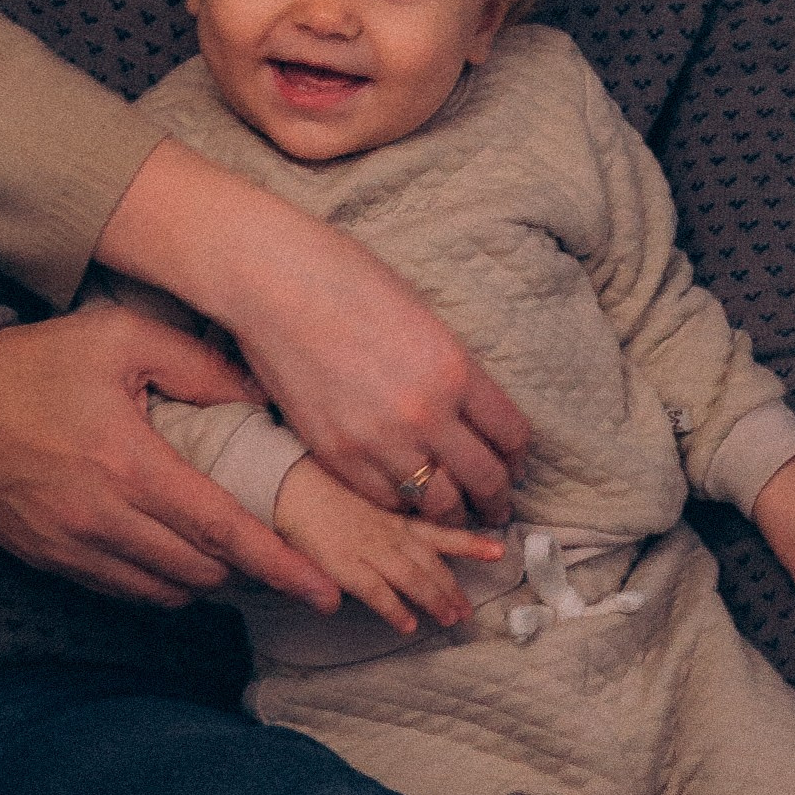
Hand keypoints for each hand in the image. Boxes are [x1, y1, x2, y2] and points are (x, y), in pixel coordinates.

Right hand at [0, 301, 338, 610]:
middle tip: (278, 551)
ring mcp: (72, 547)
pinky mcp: (49, 561)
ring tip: (226, 550)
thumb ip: (200, 366)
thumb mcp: (122, 338)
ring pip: (165, 592)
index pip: (220, 529)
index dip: (278, 564)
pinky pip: (123, 592)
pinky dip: (159, 583)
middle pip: (200, 570)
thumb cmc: (38, 363)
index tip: (321, 590)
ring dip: (205, 579)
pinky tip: (174, 555)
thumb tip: (263, 396)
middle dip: (248, 569)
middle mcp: (101, 518)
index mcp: (128, 464)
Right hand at [95, 138, 530, 523]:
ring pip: (437, 503)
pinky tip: (407, 498)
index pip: (511, 435)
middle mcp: (426, 413)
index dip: (518, 458)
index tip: (514, 467)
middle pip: (484, 478)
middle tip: (496, 505)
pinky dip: (402, 504)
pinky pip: (385, 500)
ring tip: (455, 512)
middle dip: (496, 498)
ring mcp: (379, 440)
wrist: (276, 283)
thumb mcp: (425, 321)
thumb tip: (474, 414)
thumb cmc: (350, 283)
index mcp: (456, 370)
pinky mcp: (337, 455)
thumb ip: (453, 372)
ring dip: (452, 512)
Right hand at [271, 460, 508, 637]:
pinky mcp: (344, 565)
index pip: (440, 530)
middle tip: (469, 610)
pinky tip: (407, 625)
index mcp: (393, 515)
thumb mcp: (365, 493)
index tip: (499, 550)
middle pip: (431, 562)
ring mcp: (368, 549)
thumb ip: (387, 517)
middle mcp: (387, 532)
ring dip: (434, 601)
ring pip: (412, 578)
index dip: (471, 542)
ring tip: (450, 619)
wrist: (286, 482)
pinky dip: (394, 609)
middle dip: (452, 588)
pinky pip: (376, 592)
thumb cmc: (323, 486)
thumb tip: (417, 533)